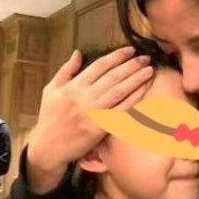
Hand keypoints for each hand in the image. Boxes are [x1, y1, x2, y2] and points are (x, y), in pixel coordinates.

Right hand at [27, 46, 153, 193]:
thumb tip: (78, 52)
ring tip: (149, 70)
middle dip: (131, 65)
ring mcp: (93, 113)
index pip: (99, 66)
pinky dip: (133, 100)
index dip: (116, 56)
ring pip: (119, 92)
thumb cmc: (49, 118)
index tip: (130, 50)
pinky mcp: (100, 128)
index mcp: (73, 86)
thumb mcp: (51, 90)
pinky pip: (120, 111)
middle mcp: (84, 97)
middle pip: (113, 77)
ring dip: (136, 80)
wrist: (48, 148)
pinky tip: (143, 91)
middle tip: (146, 58)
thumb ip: (66, 70)